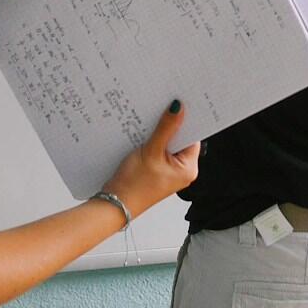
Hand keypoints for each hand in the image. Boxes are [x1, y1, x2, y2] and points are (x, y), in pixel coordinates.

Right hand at [105, 102, 200, 216]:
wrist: (115, 203)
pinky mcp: (156, 169)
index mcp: (188, 168)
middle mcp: (181, 170)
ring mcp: (168, 170)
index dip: (186, 120)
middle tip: (162, 110)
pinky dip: (151, 141)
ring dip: (159, 133)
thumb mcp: (151, 152)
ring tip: (149, 124)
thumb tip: (178, 109)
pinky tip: (142, 135)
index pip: (193, 136)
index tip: (179, 104)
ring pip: (167, 143)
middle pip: (180, 139)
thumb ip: (166, 128)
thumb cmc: (134, 186)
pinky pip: (158, 149)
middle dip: (170, 125)